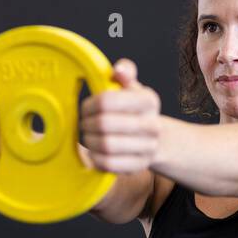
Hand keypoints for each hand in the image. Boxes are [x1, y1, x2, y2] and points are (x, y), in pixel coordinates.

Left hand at [80, 59, 159, 173]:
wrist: (151, 139)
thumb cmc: (133, 110)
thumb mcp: (130, 88)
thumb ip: (125, 73)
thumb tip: (119, 70)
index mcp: (149, 100)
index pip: (107, 101)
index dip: (89, 105)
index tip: (86, 108)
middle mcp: (153, 125)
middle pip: (104, 124)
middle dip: (87, 124)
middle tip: (84, 124)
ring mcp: (148, 148)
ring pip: (105, 145)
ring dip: (89, 141)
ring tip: (89, 137)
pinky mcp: (138, 167)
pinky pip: (108, 164)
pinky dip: (95, 158)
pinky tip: (94, 152)